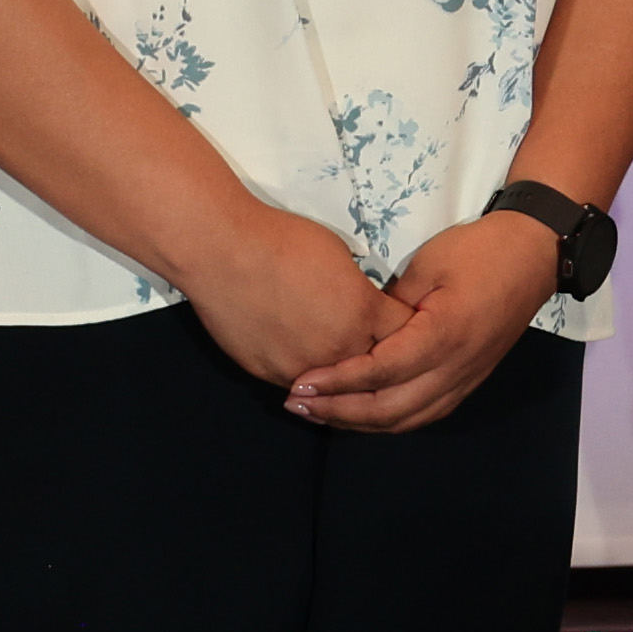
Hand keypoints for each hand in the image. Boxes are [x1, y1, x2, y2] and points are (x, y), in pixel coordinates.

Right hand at [181, 201, 396, 393]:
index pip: (406, 336)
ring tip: (349, 374)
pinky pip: (300, 384)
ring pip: (338, 388)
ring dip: (343, 380)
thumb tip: (364, 307)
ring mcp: (304, 367)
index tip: (409, 329)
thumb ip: (360, 292)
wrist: (223, 252)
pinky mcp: (270, 374)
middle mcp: (339, 349)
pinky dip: (308, 378)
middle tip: (384, 356)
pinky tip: (307, 363)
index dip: (408, 331)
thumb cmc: (281, 242)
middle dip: (381, 362)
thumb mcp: (340, 256)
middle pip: (377, 371)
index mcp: (363, 315)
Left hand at [287, 212, 561, 434]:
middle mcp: (456, 368)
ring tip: (320, 414)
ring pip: (407, 420)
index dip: (337, 382)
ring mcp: (466, 380)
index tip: (301, 382)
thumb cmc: (479, 250)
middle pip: (390, 409)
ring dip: (361, 423)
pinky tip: (361, 415)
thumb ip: (390, 305)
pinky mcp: (469, 381)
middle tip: (297, 404)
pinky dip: (389, 421)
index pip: (380, 372)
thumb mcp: (426, 265)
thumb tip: (357, 332)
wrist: (534, 255)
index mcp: (443, 336)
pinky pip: (425, 414)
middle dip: (339, 411)